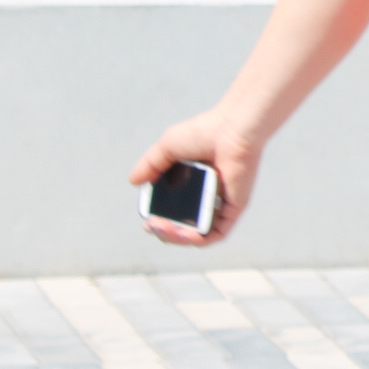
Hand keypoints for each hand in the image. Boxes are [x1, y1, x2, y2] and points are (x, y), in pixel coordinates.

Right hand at [127, 109, 263, 246]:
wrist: (231, 129)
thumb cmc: (204, 133)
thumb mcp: (168, 147)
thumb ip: (151, 165)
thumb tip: (134, 181)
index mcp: (192, 183)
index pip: (173, 211)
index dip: (159, 221)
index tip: (148, 221)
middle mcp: (206, 196)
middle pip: (183, 226)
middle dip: (165, 232)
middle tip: (153, 225)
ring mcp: (220, 203)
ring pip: (199, 234)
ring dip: (178, 239)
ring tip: (164, 229)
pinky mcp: (234, 207)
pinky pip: (218, 232)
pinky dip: (200, 239)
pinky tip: (186, 234)